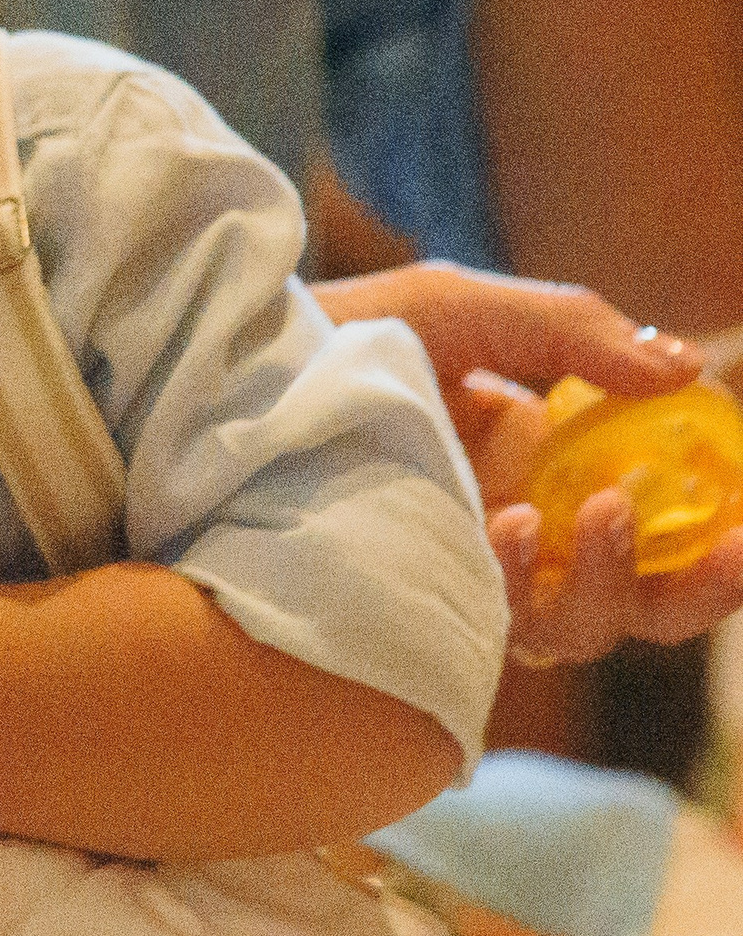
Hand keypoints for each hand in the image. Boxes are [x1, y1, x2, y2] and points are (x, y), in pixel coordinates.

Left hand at [316, 264, 742, 660]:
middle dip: (700, 587)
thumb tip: (688, 366)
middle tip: (731, 549)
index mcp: (546, 464)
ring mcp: (473, 572)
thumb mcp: (467, 309)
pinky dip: (523, 581)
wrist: (241, 371)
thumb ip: (573, 332)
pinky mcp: (425, 599)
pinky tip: (512, 529)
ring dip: (614, 579)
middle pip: (643, 598)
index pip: (659, 520)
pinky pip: (498, 622)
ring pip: (583, 626)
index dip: (716, 532)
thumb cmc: (346, 333)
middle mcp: (522, 530)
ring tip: (603, 511)